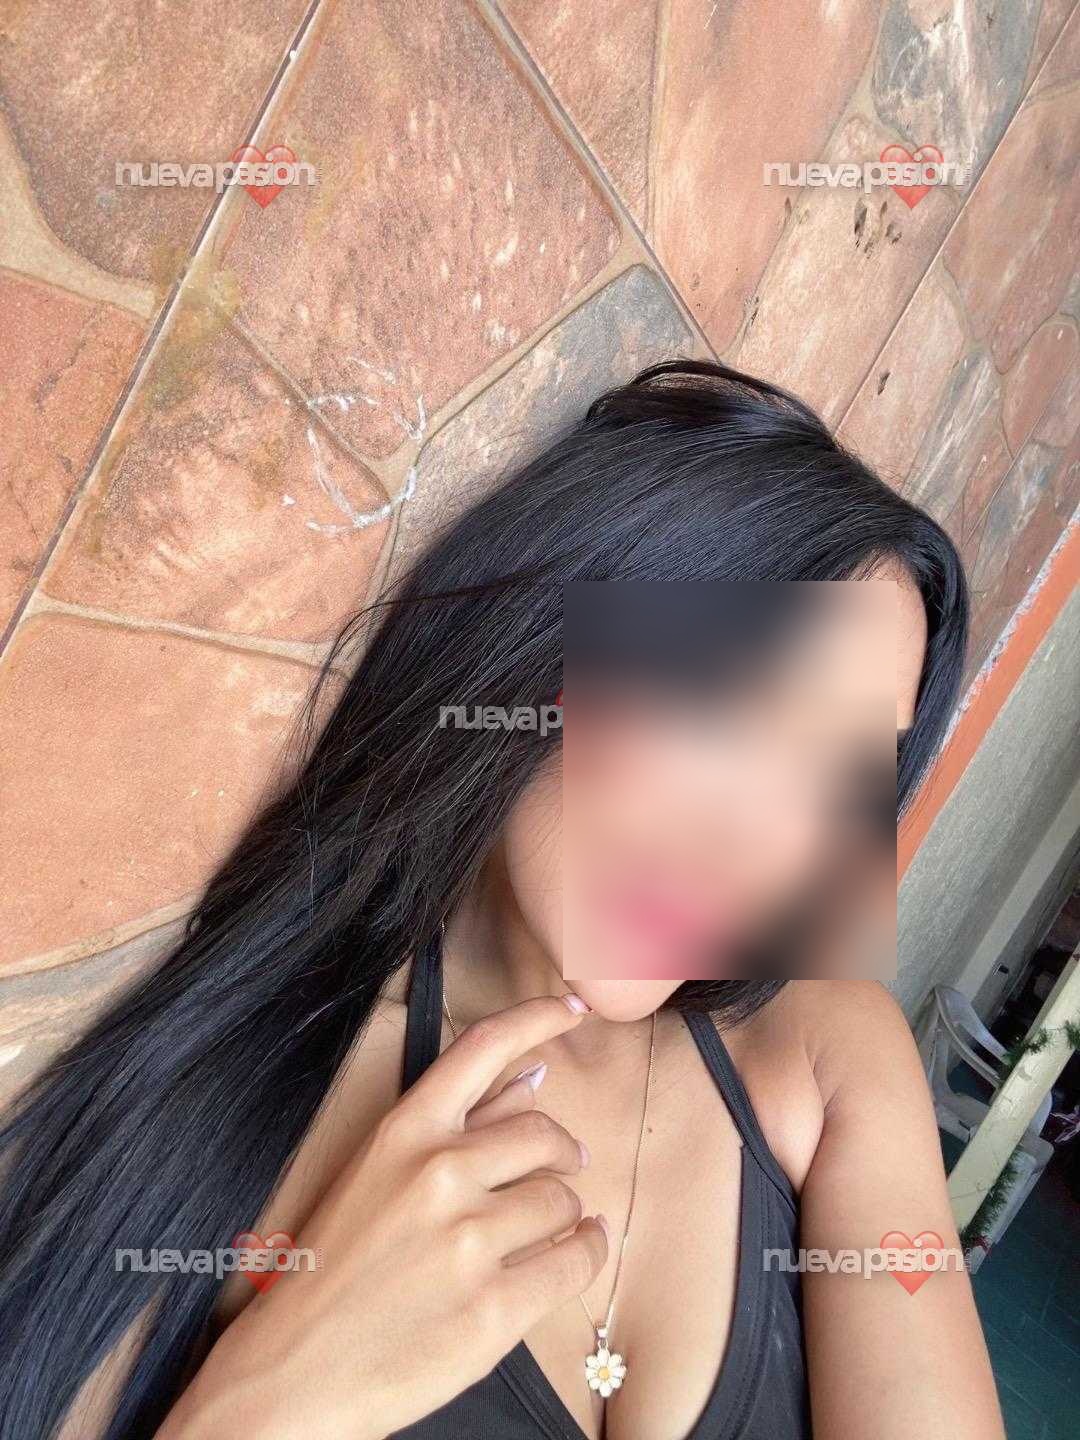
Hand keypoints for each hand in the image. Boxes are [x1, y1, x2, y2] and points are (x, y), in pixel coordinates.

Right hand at [160, 994, 605, 1439]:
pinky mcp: (493, 1309)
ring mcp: (467, 1242)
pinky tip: (577, 1247)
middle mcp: (438, 1174)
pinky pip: (576, 1258)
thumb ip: (456, 1128)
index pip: (483, 1050)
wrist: (294, 1374)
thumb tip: (531, 1080)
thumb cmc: (335, 1271)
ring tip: (546, 1226)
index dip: (537, 1020)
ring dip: (566, 1210)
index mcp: (403, 1133)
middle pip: (543, 1136)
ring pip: (563, 1198)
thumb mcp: (378, 1177)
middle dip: (559, 1155)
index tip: (575, 1008)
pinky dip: (587, 1250)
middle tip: (558, 1171)